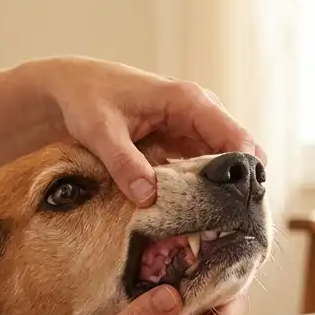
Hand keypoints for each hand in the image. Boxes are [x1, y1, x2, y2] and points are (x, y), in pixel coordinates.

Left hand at [19, 57, 264, 206]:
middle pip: (235, 155)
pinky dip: (196, 190)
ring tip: (210, 227)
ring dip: (215, 193)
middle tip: (226, 227)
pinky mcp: (178, 142)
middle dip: (234, 189)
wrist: (71, 87)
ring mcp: (190, 128)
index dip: (244, 173)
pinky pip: (198, 169)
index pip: (236, 138)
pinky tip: (188, 215)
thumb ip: (124, 163)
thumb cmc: (86, 99)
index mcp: (188, 101)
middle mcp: (198, 113)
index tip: (238, 209)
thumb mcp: (100, 131)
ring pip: (219, 165)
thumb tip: (149, 199)